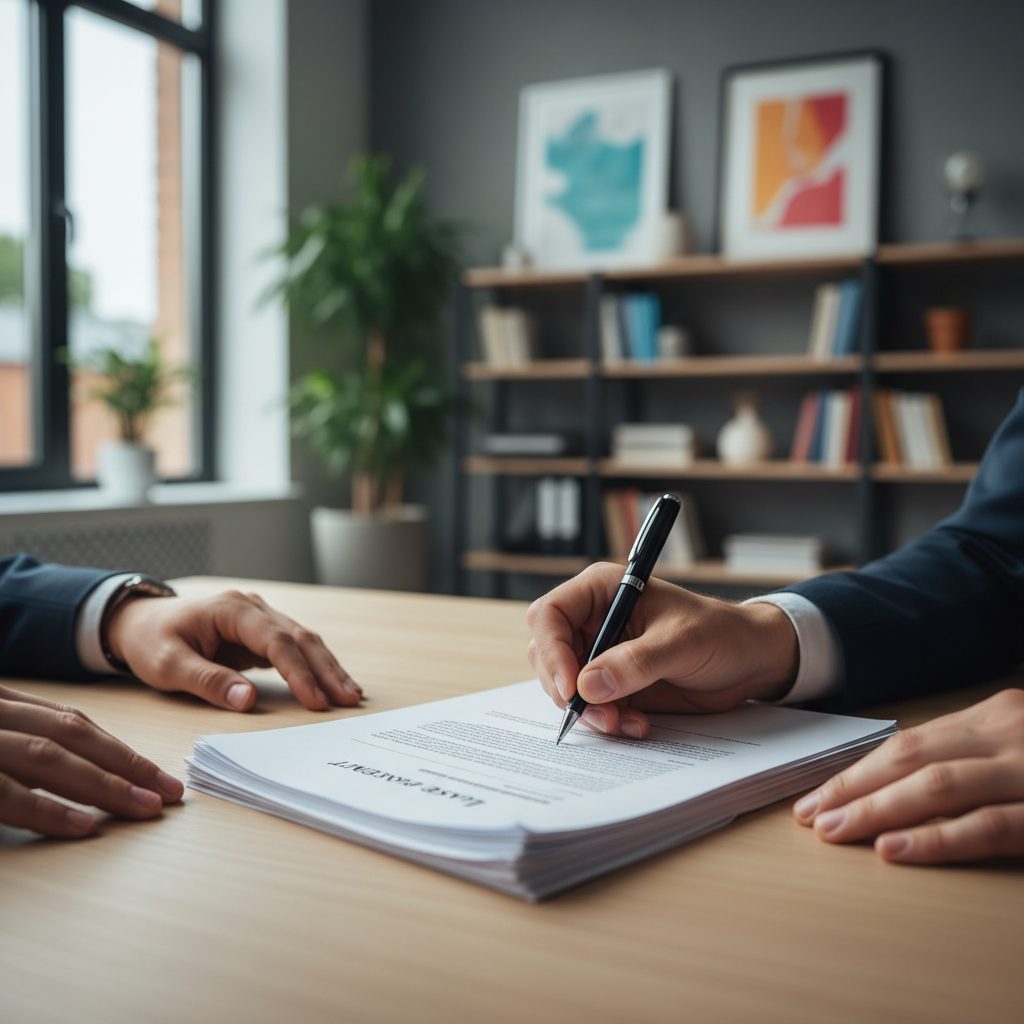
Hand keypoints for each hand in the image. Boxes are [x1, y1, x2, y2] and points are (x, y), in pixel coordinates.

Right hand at [0, 685, 182, 836]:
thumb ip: (24, 756)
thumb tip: (84, 775)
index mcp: (3, 705)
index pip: (70, 724)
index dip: (117, 749)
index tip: (158, 776)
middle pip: (69, 734)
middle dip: (124, 764)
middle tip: (169, 792)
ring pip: (46, 756)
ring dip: (101, 784)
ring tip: (145, 807)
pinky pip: (5, 792)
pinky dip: (46, 810)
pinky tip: (85, 825)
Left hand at [106, 590, 362, 712]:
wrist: (139, 624)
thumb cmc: (149, 641)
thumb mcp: (167, 665)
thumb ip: (207, 681)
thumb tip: (248, 700)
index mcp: (231, 609)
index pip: (276, 641)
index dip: (298, 672)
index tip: (315, 701)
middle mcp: (252, 608)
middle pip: (300, 637)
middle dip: (327, 669)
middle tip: (349, 698)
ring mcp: (259, 618)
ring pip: (303, 641)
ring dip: (327, 668)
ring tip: (349, 694)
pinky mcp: (260, 634)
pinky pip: (294, 650)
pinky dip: (313, 668)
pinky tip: (329, 686)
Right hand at [526, 563, 798, 738]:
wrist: (748, 662)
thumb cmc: (720, 634)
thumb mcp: (681, 643)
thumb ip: (635, 663)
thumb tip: (587, 685)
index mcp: (601, 591)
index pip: (550, 615)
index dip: (552, 651)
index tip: (571, 686)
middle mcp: (593, 620)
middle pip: (547, 654)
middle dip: (566, 688)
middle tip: (600, 714)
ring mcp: (600, 653)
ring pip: (563, 685)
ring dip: (587, 710)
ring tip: (624, 722)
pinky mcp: (611, 683)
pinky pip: (589, 705)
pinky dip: (605, 720)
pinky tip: (636, 724)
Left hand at [793, 688, 1023, 863]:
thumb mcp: (1017, 748)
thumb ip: (970, 759)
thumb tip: (896, 788)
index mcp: (994, 716)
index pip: (910, 743)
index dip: (859, 772)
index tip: (819, 798)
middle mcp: (1007, 733)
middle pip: (912, 759)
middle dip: (855, 789)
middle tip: (811, 816)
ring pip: (937, 786)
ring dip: (878, 811)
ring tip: (835, 831)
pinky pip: (986, 827)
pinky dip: (935, 839)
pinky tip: (893, 849)